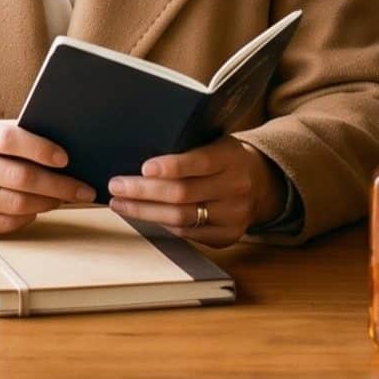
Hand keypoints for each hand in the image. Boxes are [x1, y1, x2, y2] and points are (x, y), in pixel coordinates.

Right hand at [0, 118, 94, 235]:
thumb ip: (9, 134)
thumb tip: (60, 143)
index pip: (8, 139)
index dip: (40, 148)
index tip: (65, 158)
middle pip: (19, 177)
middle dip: (58, 185)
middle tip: (81, 188)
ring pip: (14, 204)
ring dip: (46, 203)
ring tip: (62, 199)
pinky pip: (2, 224)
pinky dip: (26, 218)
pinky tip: (36, 211)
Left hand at [107, 136, 278, 247]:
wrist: (263, 182)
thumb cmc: (226, 157)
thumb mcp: (215, 142)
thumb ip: (188, 148)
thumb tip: (141, 159)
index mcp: (231, 158)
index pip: (199, 163)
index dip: (170, 166)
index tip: (143, 167)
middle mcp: (236, 188)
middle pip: (183, 194)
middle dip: (144, 192)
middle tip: (116, 186)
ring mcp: (233, 215)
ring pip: (181, 218)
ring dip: (145, 212)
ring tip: (120, 203)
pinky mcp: (227, 236)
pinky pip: (187, 233)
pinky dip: (162, 225)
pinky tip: (144, 215)